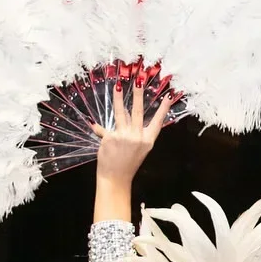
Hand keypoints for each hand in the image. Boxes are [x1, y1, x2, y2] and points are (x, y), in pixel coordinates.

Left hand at [93, 76, 171, 221]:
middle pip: (137, 112)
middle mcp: (137, 137)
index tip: (168, 97)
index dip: (163, 109)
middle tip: (139, 82)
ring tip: (118, 86)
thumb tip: (125, 110)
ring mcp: (124, 137)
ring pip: (121, 113)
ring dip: (119, 98)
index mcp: (147, 140)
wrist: (116, 179)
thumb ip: (133, 130)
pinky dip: (98, 128)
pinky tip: (92, 123)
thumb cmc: (127, 163)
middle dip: (138, 96)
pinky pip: (103, 129)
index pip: (157, 122)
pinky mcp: (110, 139)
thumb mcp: (138, 148)